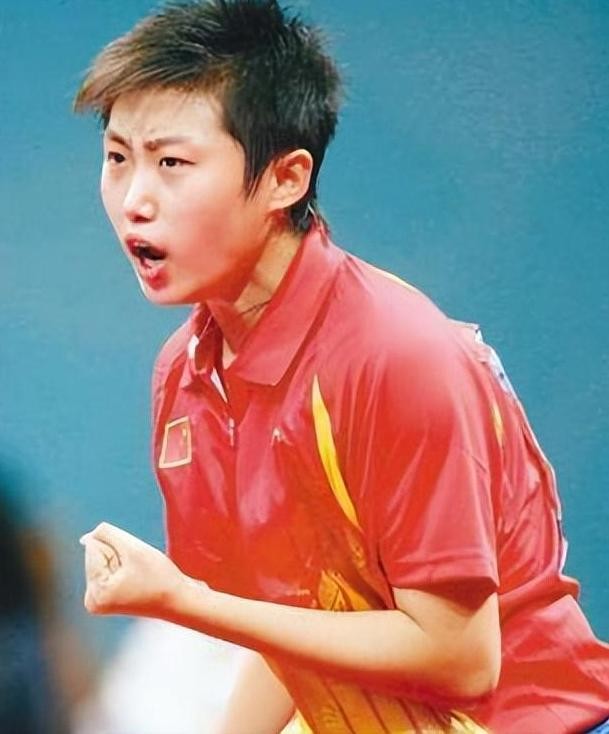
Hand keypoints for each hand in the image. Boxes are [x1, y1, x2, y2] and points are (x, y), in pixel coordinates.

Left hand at [79, 522, 196, 617]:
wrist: (180, 600)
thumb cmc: (160, 576)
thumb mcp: (134, 548)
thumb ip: (106, 534)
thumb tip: (85, 539)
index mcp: (95, 592)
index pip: (93, 546)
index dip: (118, 547)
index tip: (136, 566)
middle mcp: (91, 600)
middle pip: (95, 553)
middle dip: (119, 554)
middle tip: (139, 571)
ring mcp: (98, 601)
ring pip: (102, 559)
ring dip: (122, 559)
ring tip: (139, 575)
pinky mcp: (106, 598)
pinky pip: (107, 567)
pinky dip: (123, 566)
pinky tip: (136, 579)